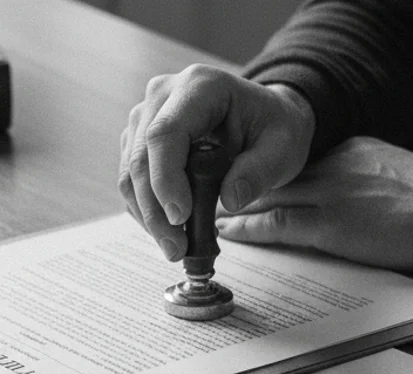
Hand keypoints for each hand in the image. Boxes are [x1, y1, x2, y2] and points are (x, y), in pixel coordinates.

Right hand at [119, 64, 315, 260]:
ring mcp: (145, 116)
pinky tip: (171, 230)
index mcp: (199, 86)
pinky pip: (130, 181)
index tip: (181, 218)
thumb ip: (260, 171)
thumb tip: (230, 200)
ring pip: (129, 173)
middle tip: (177, 249)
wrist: (262, 117)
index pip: (165, 133)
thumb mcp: (283, 147)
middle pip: (140, 157)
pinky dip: (147, 210)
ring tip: (177, 247)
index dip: (166, 179)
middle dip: (155, 210)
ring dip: (148, 216)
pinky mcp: (137, 139)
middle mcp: (162, 95)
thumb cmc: (272, 127)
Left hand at [217, 137, 412, 271]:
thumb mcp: (396, 174)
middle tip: (209, 195)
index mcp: (351, 151)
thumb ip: (365, 179)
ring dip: (233, 207)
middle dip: (239, 186)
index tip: (243, 179)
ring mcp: (330, 195)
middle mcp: (334, 166)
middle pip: (274, 175)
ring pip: (266, 196)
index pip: (298, 163)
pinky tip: (227, 233)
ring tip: (208, 215)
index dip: (266, 174)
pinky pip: (275, 225)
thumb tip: (353, 196)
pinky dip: (247, 230)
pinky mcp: (330, 226)